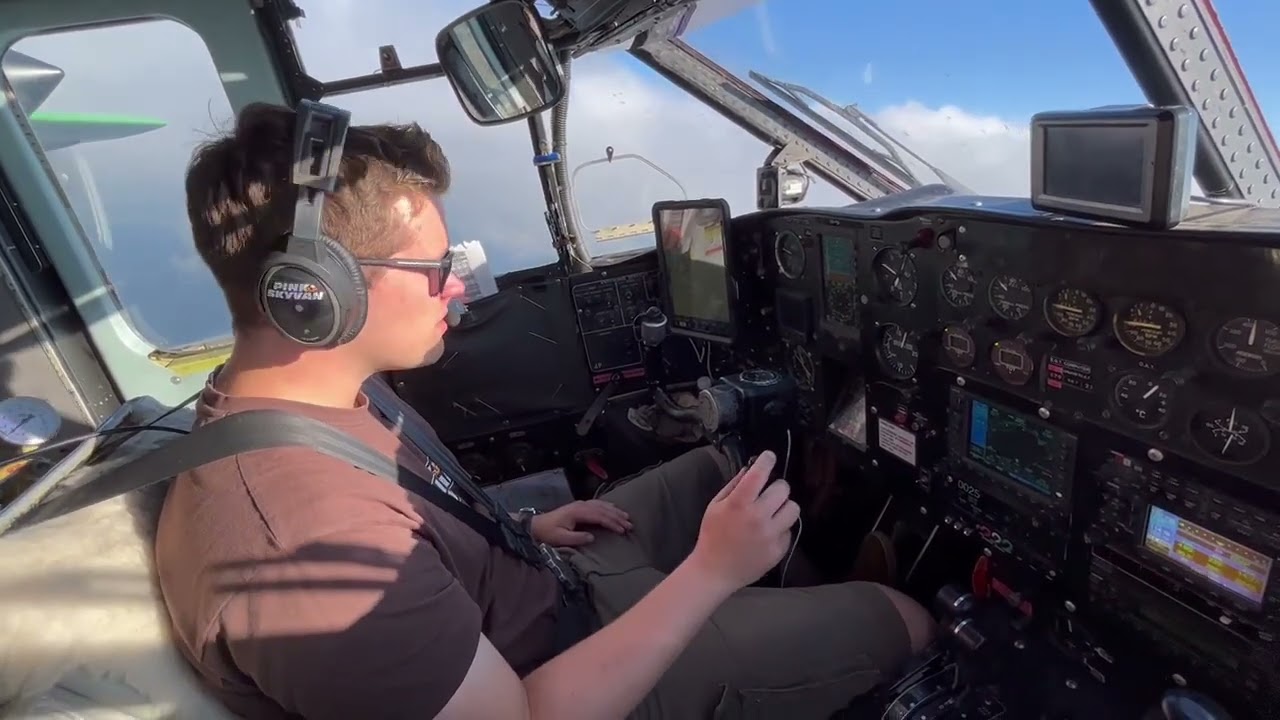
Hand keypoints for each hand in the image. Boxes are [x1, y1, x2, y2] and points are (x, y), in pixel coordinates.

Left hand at [530, 500, 632, 546]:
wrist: (536, 525)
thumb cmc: (547, 533)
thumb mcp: (560, 538)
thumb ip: (577, 538)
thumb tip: (592, 537)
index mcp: (577, 512)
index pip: (599, 516)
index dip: (612, 523)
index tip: (622, 530)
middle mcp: (580, 505)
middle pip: (603, 509)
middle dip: (617, 517)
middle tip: (629, 525)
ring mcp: (579, 504)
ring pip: (601, 505)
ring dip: (614, 511)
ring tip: (626, 517)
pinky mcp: (578, 506)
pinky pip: (596, 503)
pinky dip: (607, 506)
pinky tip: (613, 507)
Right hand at [687, 451, 799, 592]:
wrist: (715, 571)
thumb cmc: (712, 536)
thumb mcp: (715, 506)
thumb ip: (734, 485)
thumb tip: (751, 469)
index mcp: (739, 504)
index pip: (760, 473)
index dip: (767, 460)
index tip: (769, 457)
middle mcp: (758, 518)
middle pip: (783, 489)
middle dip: (776, 487)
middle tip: (768, 493)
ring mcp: (771, 535)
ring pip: (793, 508)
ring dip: (783, 507)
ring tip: (772, 512)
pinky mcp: (779, 550)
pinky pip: (789, 530)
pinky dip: (780, 528)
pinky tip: (767, 533)